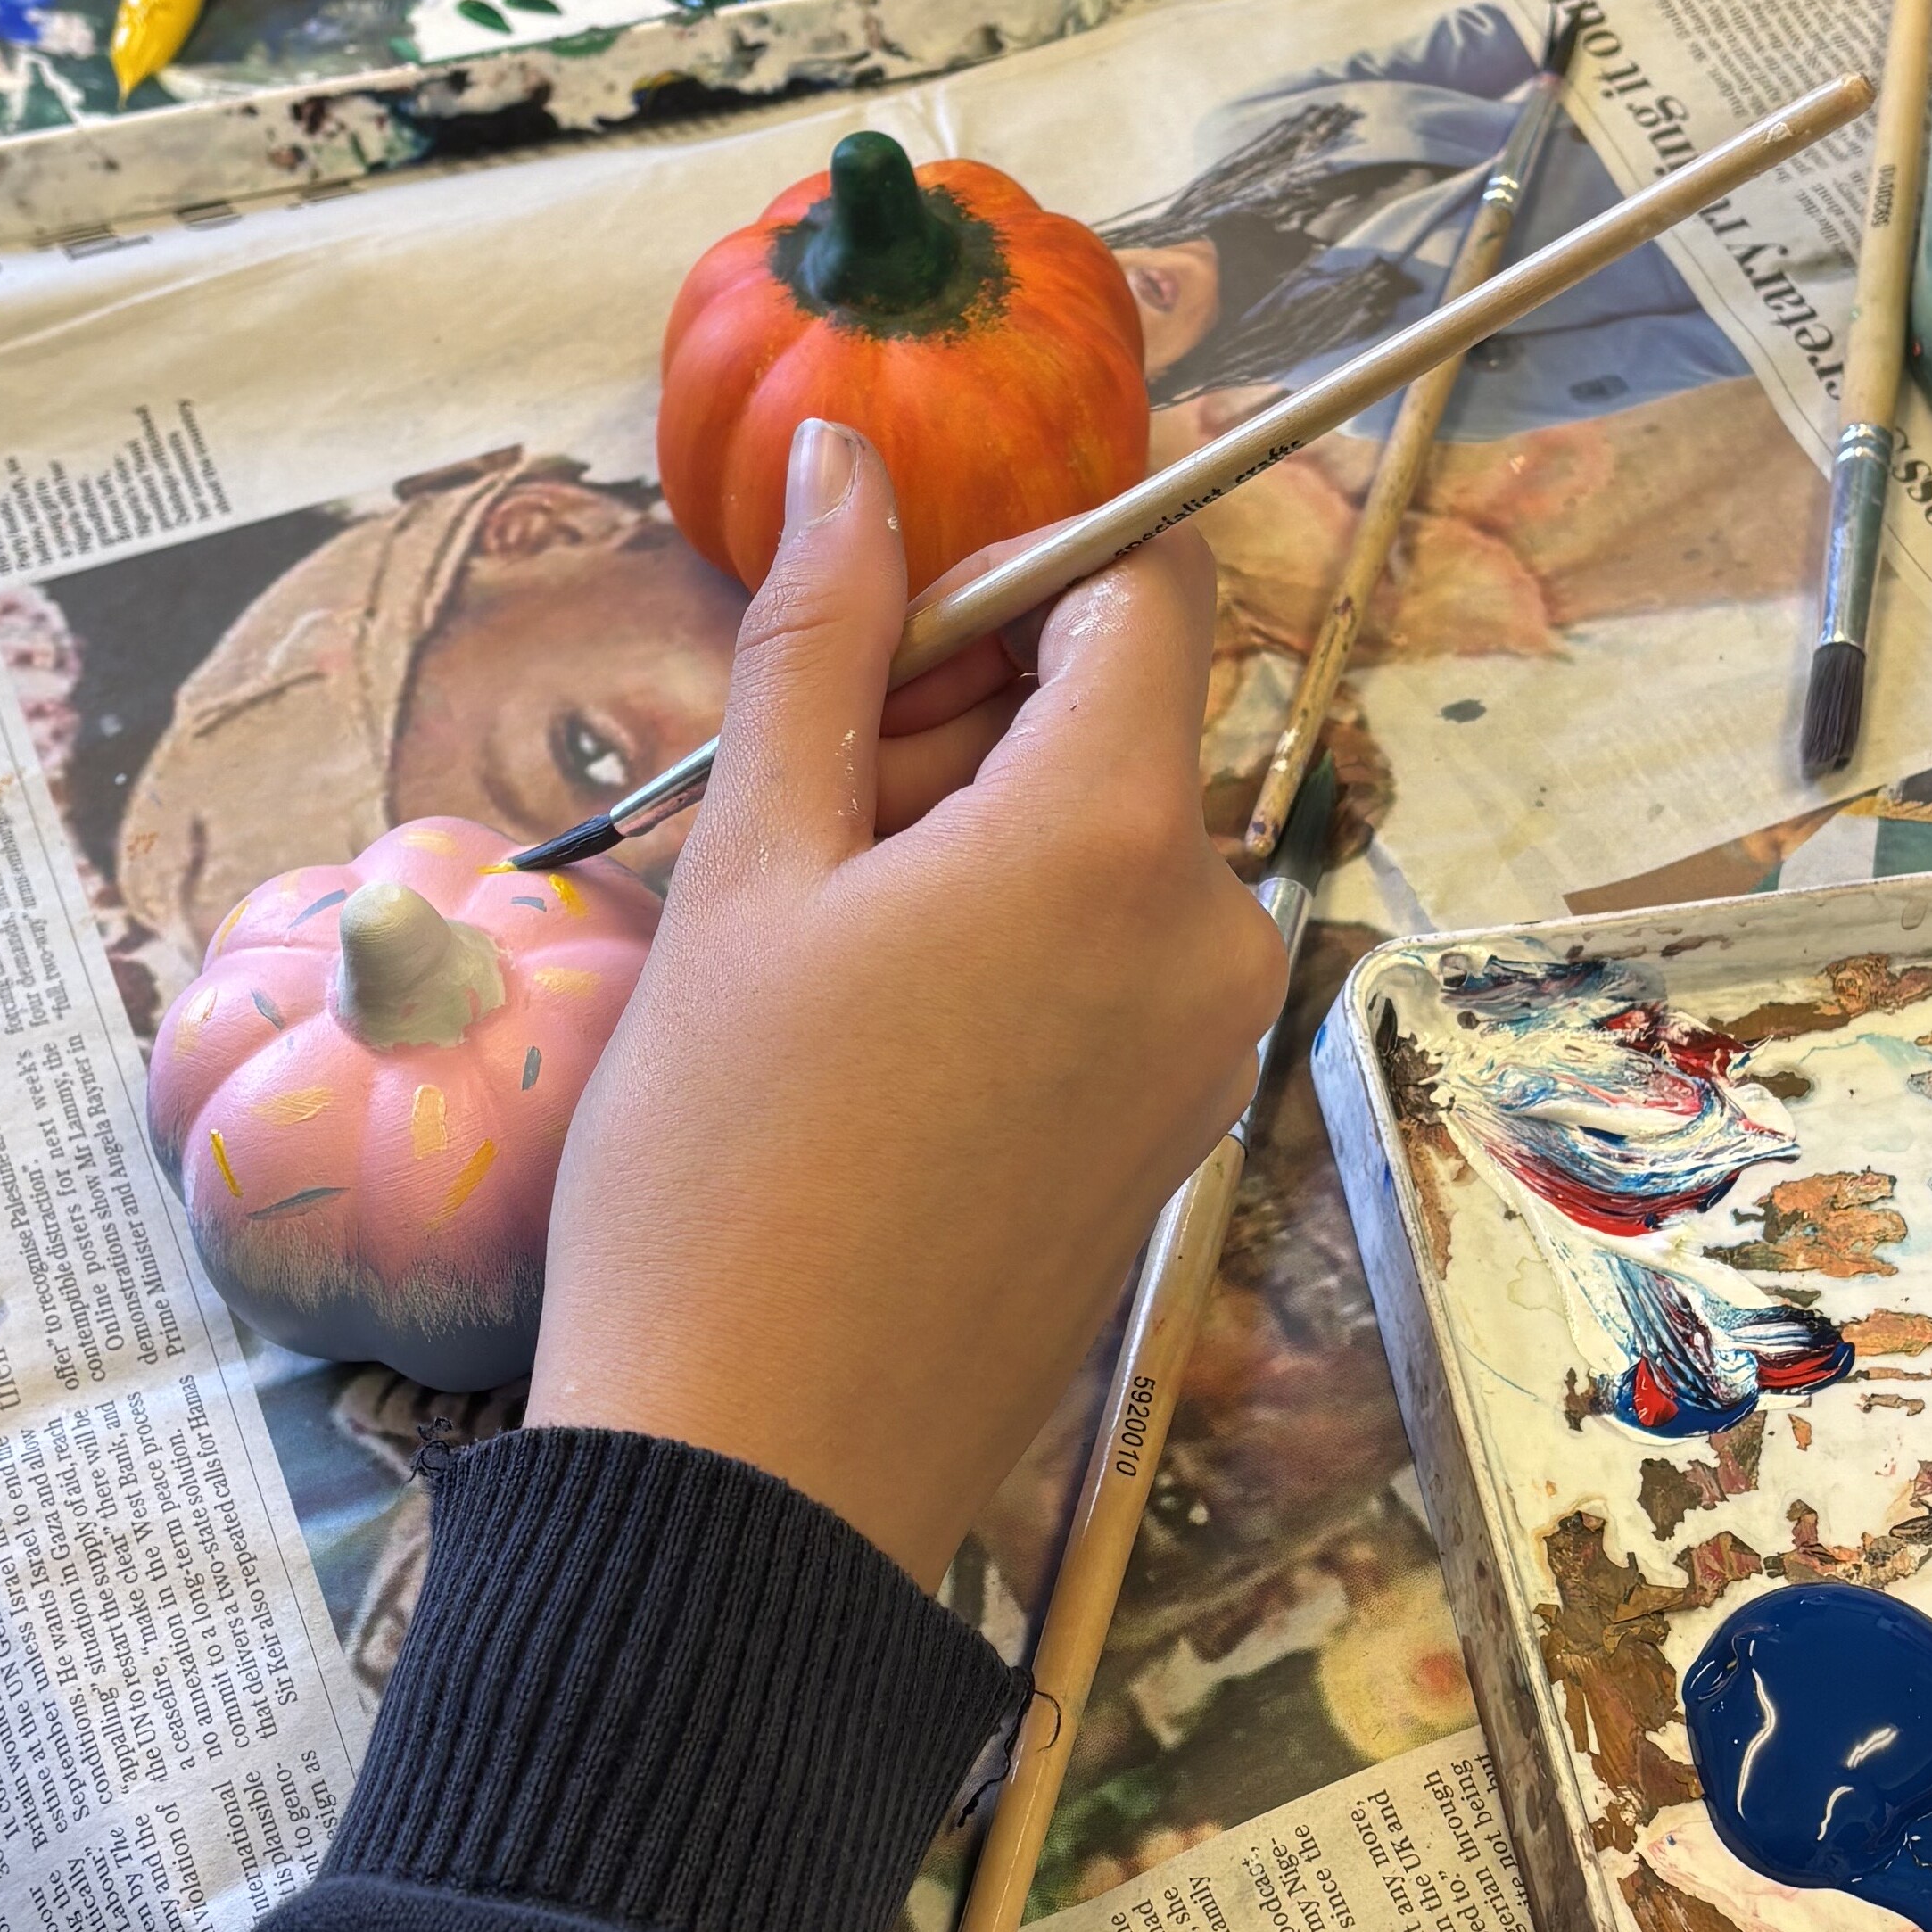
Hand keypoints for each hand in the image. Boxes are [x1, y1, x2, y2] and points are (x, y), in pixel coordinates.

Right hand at [528, 427, 1287, 1589]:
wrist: (761, 1473)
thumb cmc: (720, 1161)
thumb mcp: (748, 866)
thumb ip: (819, 638)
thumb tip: (854, 458)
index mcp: (1118, 833)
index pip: (1141, 588)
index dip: (1008, 564)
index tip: (869, 615)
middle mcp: (1211, 927)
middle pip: (1112, 720)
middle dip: (953, 718)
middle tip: (786, 819)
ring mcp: (1207, 1042)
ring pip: (1099, 844)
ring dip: (960, 838)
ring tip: (803, 952)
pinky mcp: (1175, 1131)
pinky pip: (1107, 961)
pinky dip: (997, 943)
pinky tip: (860, 1038)